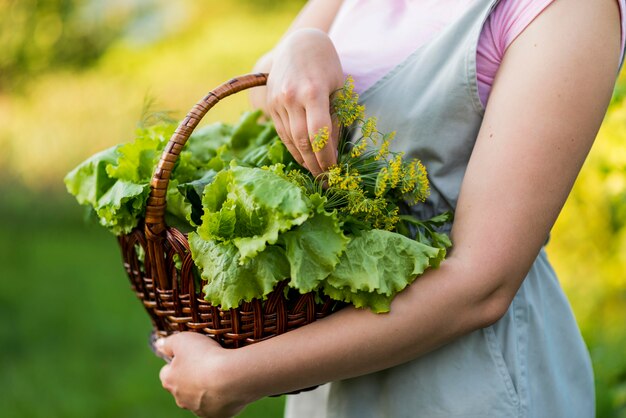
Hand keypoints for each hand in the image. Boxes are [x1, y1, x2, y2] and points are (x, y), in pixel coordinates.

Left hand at [156, 332, 251, 417]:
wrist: (232, 377)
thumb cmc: (205, 356)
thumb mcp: (183, 340)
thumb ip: (168, 343)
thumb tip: (159, 345)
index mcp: (170, 381)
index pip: (166, 373)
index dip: (176, 362)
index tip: (188, 355)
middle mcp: (181, 399)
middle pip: (182, 387)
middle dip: (191, 377)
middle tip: (206, 364)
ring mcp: (199, 409)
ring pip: (199, 398)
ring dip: (206, 388)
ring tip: (220, 374)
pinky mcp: (217, 415)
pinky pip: (217, 405)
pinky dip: (221, 396)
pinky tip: (230, 384)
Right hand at [265, 28, 343, 176]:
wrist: (299, 44)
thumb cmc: (326, 65)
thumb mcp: (338, 88)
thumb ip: (335, 117)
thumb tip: (334, 149)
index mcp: (312, 92)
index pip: (319, 133)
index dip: (327, 156)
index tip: (335, 170)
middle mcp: (291, 97)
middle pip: (302, 140)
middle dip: (315, 163)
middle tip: (325, 180)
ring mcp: (277, 101)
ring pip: (290, 139)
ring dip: (303, 159)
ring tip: (316, 173)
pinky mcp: (270, 104)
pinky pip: (282, 132)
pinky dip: (293, 148)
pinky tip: (303, 159)